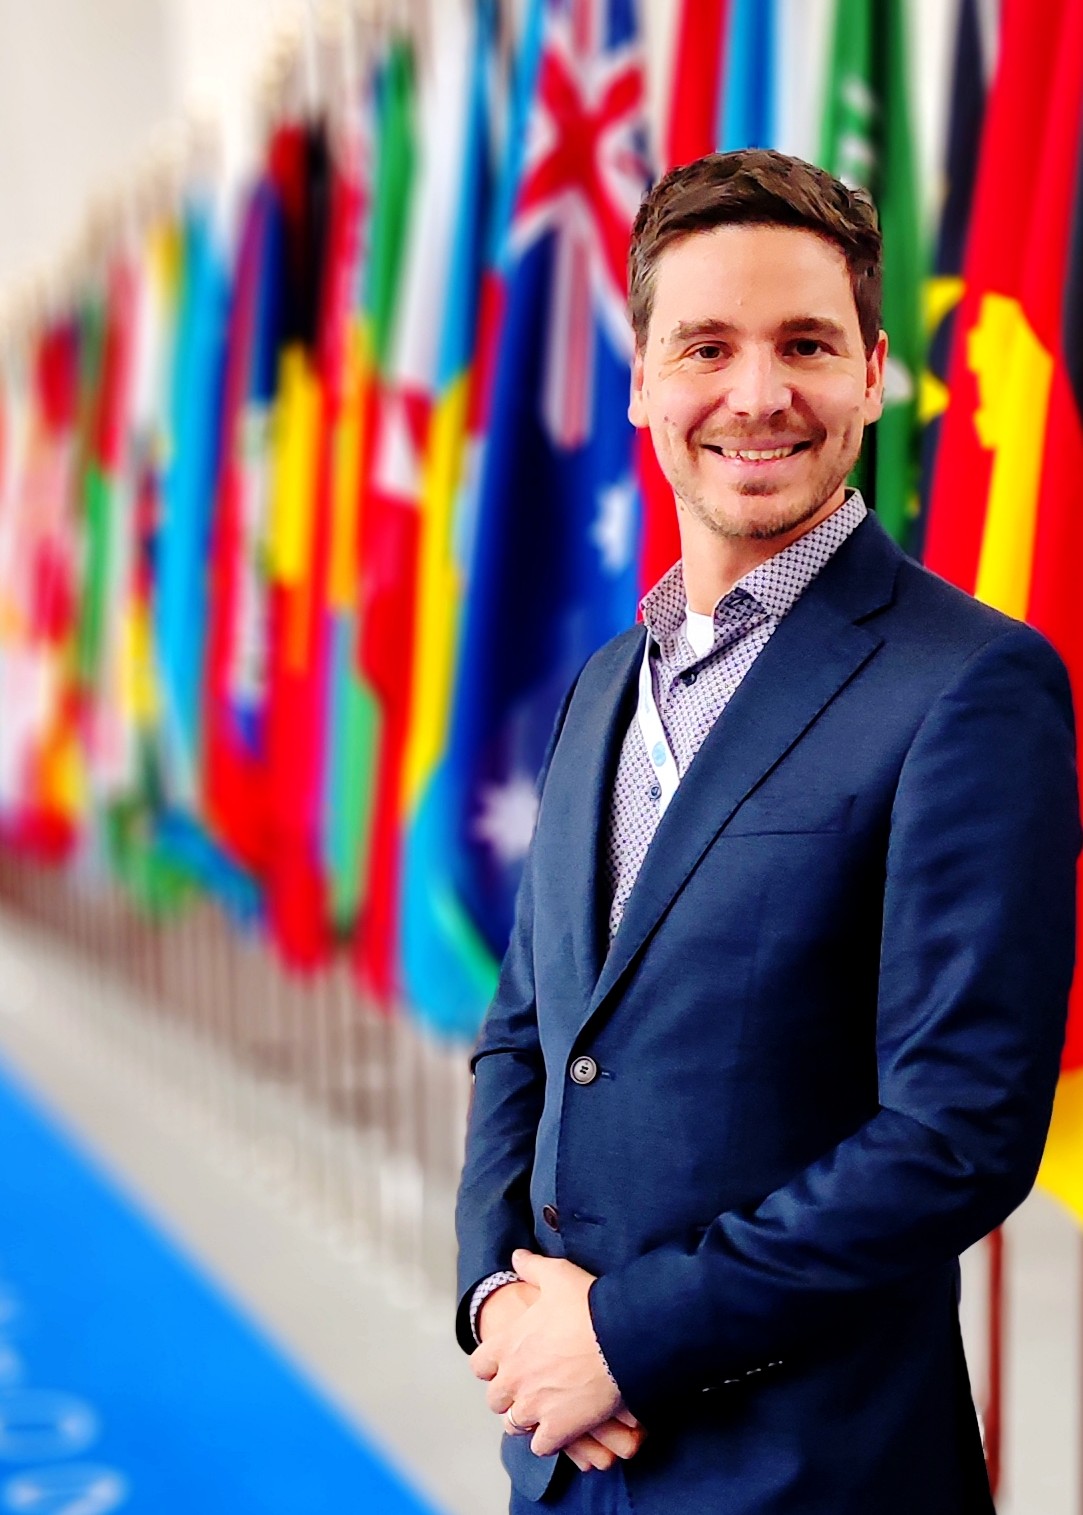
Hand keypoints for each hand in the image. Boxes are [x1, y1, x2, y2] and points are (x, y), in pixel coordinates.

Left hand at [470, 1250, 622, 1457]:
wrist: (621, 1337)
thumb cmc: (589, 1305)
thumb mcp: (557, 1275)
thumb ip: (532, 1266)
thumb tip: (517, 1256)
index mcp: (507, 1344)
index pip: (479, 1365)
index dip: (492, 1365)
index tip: (508, 1362)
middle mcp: (514, 1378)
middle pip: (495, 1400)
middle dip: (509, 1395)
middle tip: (529, 1386)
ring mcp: (534, 1407)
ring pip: (514, 1424)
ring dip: (526, 1418)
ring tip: (544, 1410)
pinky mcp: (559, 1429)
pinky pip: (541, 1447)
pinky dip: (549, 1440)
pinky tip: (562, 1428)